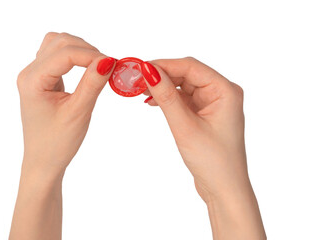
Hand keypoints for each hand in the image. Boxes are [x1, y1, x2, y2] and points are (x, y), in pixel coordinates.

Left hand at [17, 32, 115, 176]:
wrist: (44, 161)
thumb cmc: (57, 143)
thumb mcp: (78, 112)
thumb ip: (92, 84)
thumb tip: (108, 61)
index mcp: (33, 81)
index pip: (65, 54)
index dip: (91, 55)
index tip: (113, 64)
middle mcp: (29, 74)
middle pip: (60, 42)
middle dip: (86, 50)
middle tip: (107, 65)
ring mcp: (34, 76)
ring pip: (57, 45)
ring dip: (79, 50)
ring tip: (97, 66)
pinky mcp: (42, 79)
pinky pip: (57, 56)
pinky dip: (74, 57)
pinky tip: (86, 68)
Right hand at [140, 58, 265, 238]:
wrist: (223, 189)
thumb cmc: (213, 161)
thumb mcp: (185, 126)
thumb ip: (166, 96)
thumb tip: (148, 71)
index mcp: (225, 91)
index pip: (190, 67)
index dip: (164, 65)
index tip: (140, 68)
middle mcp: (222, 93)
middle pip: (186, 74)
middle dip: (161, 76)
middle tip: (136, 80)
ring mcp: (213, 104)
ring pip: (183, 86)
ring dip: (163, 88)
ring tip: (141, 92)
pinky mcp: (205, 114)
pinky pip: (184, 99)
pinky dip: (168, 99)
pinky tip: (153, 102)